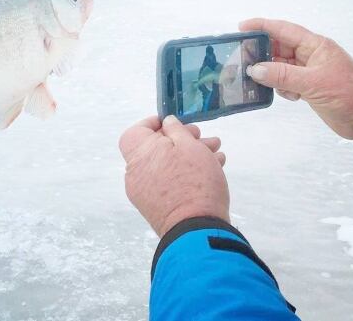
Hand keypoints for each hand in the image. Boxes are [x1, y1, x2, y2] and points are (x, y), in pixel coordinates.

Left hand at [118, 115, 228, 237]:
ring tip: (217, 153)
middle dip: (182, 139)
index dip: (154, 124)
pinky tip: (213, 168)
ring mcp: (146, 192)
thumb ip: (176, 130)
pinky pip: (168, 182)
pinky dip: (185, 173)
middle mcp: (137, 173)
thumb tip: (166, 123)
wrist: (197, 230)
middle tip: (202, 137)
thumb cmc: (194, 181)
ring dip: (189, 155)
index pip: (136, 132)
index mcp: (139, 155)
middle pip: (156, 148)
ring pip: (166, 165)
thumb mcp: (190, 146)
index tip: (174, 123)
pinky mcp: (157, 206)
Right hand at [239, 18, 352, 149]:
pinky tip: (288, 96)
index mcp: (316, 46)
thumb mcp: (313, 83)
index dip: (262, 26)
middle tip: (242, 59)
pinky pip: (287, 81)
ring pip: (281, 66)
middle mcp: (312, 55)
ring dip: (271, 73)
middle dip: (262, 52)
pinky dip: (282, 87)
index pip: (284, 30)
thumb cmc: (348, 95)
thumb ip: (282, 75)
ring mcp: (310, 72)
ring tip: (259, 81)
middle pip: (280, 48)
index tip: (241, 27)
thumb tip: (255, 69)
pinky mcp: (310, 87)